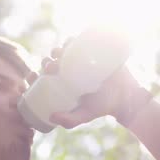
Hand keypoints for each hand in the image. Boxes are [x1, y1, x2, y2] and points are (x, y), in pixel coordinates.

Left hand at [26, 40, 141, 128]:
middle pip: (53, 62)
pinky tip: (71, 40)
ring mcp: (82, 61)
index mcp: (64, 84)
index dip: (34, 76)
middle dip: (46, 62)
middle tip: (51, 66)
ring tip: (59, 53)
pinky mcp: (94, 52)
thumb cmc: (103, 107)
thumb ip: (69, 120)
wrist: (126, 97)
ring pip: (65, 51)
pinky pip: (83, 42)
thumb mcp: (84, 116)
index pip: (44, 79)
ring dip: (58, 49)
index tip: (33, 76)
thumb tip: (51, 117)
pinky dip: (75, 39)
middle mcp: (70, 71)